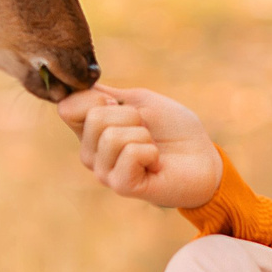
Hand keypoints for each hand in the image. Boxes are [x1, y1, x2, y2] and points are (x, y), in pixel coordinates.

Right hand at [56, 85, 224, 209]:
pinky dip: (150, 152)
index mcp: (91, 131)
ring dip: (143, 134)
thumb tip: (72, 86)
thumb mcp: (139, 102)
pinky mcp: (122, 186)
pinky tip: (156, 164)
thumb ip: (104, 96)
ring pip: (112, 135)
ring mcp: (104, 172)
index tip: (120, 104)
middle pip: (94, 117)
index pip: (68, 107)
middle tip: (146, 130)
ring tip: (153, 148)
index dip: (95, 97)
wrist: (203, 157)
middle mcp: (91, 154)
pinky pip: (130, 153)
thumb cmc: (173, 129)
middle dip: (130, 115)